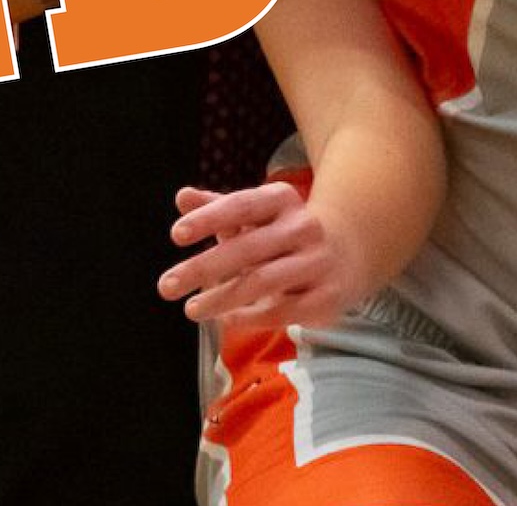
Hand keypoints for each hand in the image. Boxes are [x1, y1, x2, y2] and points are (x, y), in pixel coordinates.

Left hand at [156, 181, 366, 330]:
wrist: (350, 250)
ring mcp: (318, 262)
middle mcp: (303, 227)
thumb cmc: (286, 232)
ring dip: (222, 298)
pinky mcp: (326, 297)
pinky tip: (226, 319)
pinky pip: (283, 310)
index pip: (241, 205)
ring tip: (191, 310)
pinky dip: (251, 317)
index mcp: (282, 199)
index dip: (209, 219)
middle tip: (166, 286)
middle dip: (202, 268)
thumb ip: (218, 208)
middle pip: (247, 249)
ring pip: (262, 282)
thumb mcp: (256, 213)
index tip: (176, 235)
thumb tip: (182, 198)